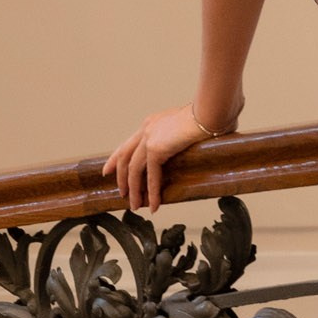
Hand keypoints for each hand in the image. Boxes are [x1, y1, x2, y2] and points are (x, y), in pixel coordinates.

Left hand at [104, 105, 226, 216]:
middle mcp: (146, 129)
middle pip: (125, 157)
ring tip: (135, 205)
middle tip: (121, 194)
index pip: (128, 143)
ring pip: (134, 170)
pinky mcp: (156, 149)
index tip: (108, 170)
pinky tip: (154, 205)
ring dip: (134, 190)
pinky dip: (152, 193)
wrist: (209, 112)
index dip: (116, 159)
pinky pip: (151, 176)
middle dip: (121, 178)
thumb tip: (192, 146)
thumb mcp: (187, 126)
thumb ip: (182, 136)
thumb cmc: (208, 116)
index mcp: (152, 123)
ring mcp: (149, 138)